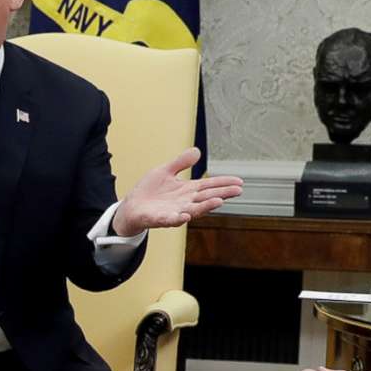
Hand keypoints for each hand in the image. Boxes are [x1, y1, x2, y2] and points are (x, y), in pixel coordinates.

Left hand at [114, 151, 246, 233]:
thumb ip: (180, 163)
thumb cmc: (149, 192)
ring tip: (219, 201)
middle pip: (206, 197)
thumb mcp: (165, 171)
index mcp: (187, 190)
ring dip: (205, 206)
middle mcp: (184, 202)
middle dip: (222, 194)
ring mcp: (174, 212)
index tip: (239, 182)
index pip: (209, 185)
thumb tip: (197, 151)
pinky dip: (178, 218)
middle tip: (237, 190)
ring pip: (193, 210)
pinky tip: (185, 215)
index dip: (224, 183)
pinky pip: (170, 220)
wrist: (131, 208)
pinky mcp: (159, 219)